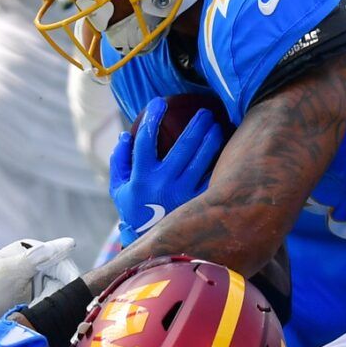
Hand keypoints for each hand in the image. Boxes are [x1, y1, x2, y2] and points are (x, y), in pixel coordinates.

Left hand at [0, 237, 76, 330]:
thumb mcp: (13, 269)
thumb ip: (41, 256)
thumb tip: (70, 243)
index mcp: (31, 250)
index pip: (62, 261)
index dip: (67, 277)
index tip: (64, 295)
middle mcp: (35, 265)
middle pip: (63, 279)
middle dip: (56, 294)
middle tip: (39, 304)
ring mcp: (35, 285)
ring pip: (58, 295)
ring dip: (50, 305)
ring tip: (32, 311)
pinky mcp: (33, 303)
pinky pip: (50, 307)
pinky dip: (45, 313)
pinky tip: (35, 316)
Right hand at [109, 98, 225, 244]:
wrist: (152, 244)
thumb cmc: (135, 210)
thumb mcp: (119, 188)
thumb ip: (120, 161)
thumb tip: (125, 135)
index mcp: (142, 177)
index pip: (146, 140)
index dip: (152, 118)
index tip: (159, 102)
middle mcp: (163, 184)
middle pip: (183, 146)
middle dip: (195, 125)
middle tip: (204, 111)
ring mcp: (183, 193)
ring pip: (202, 159)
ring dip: (211, 138)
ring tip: (217, 125)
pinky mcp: (197, 202)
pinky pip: (212, 176)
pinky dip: (219, 161)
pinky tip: (226, 148)